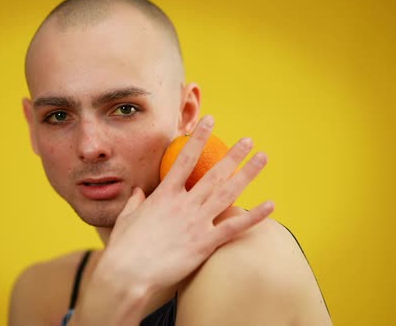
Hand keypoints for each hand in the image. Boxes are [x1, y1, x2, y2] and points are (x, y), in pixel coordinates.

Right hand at [100, 115, 274, 294]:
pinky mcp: (205, 243)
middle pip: (214, 173)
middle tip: (249, 141)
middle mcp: (184, 204)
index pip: (184, 159)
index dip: (198, 138)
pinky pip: (234, 227)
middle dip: (233, 155)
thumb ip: (135, 201)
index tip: (209, 121)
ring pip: (228, 193)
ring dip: (248, 174)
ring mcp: (196, 222)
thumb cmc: (124, 247)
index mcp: (164, 195)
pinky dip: (254, 216)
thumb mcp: (127, 218)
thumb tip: (138, 191)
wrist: (128, 273)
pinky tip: (270, 205)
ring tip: (262, 158)